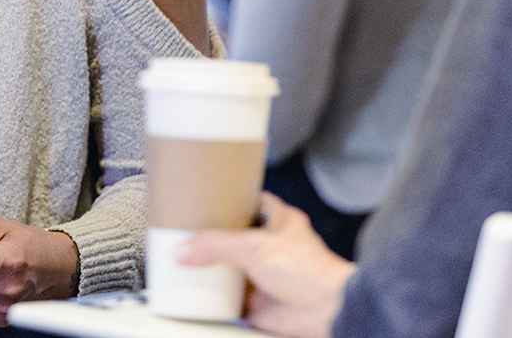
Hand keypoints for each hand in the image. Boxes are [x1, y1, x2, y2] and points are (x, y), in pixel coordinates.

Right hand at [177, 193, 355, 337]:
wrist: (328, 312)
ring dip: (214, 272)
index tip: (207, 199)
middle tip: (189, 236)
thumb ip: (215, 245)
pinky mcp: (260, 304)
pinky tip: (201, 296)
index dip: (230, 201)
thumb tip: (183, 248)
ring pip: (232, 270)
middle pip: (235, 240)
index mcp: (280, 222)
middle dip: (214, 241)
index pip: (251, 203)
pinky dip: (216, 300)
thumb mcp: (255, 246)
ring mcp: (266, 277)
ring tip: (187, 265)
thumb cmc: (311, 272)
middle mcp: (273, 249)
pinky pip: (231, 300)